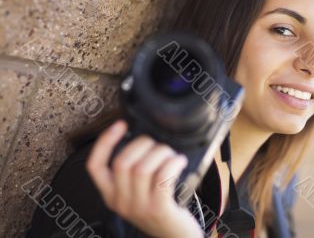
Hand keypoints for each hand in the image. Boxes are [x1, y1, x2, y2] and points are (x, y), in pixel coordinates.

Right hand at [86, 120, 204, 237]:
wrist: (176, 236)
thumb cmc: (160, 207)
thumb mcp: (138, 192)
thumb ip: (133, 171)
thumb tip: (141, 137)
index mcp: (111, 195)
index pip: (94, 166)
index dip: (104, 142)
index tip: (120, 125)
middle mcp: (120, 202)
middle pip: (121, 162)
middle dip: (143, 144)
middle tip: (158, 145)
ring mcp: (139, 207)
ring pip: (142, 168)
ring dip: (161, 153)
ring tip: (171, 155)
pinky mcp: (159, 209)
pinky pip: (163, 177)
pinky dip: (173, 163)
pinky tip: (179, 161)